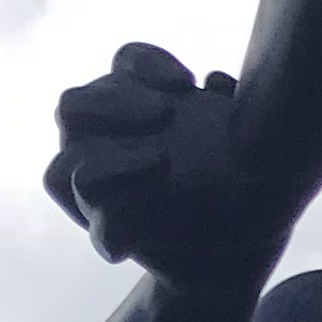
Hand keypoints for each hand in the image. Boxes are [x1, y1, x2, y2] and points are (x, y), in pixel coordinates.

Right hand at [42, 41, 250, 274]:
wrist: (237, 258)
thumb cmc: (242, 190)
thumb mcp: (257, 148)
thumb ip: (239, 112)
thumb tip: (216, 81)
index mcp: (139, 101)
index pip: (124, 63)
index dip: (146, 64)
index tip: (185, 82)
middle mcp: (105, 137)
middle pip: (76, 103)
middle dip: (115, 103)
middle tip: (164, 113)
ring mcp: (95, 184)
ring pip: (65, 165)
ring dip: (109, 160)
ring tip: (162, 162)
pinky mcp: (104, 228)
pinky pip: (92, 218)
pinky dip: (116, 223)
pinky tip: (149, 225)